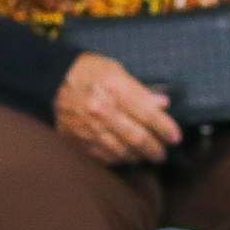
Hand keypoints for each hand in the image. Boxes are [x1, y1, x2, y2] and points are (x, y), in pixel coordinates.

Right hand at [53, 51, 181, 164]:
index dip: (165, 128)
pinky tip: (127, 156)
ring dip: (139, 156)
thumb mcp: (118, 71)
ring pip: (121, 151)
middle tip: (163, 153)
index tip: (175, 137)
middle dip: (155, 149)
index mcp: (113, 89)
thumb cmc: (90, 71)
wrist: (53, 79)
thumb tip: (163, 105)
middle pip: (136, 138)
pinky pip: (103, 155)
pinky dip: (119, 158)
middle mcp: (101, 110)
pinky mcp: (76, 139)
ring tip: (147, 155)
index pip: (147, 114)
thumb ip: (141, 91)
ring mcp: (87, 127)